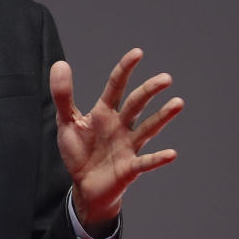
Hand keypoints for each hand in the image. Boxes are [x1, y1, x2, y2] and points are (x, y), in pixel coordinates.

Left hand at [51, 48, 182, 235]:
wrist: (84, 186)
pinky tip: (171, 153)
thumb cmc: (79, 152)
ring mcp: (128, 146)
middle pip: (136, 104)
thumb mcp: (67, 121)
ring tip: (177, 103)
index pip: (116, 86)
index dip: (125, 69)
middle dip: (149, 90)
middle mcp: (120, 126)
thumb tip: (60, 63)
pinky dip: (157, 158)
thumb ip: (63, 95)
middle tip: (165, 78)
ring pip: (148, 129)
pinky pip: (145, 162)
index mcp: (104, 113)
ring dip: (162, 117)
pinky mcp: (130, 168)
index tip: (137, 53)